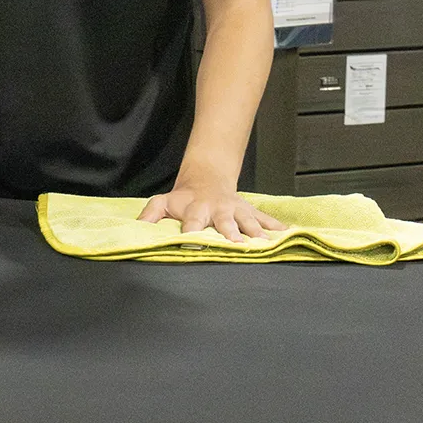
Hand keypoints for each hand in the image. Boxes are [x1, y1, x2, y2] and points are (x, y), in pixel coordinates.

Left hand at [137, 182, 286, 242]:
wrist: (206, 178)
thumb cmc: (183, 198)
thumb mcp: (162, 202)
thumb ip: (149, 216)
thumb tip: (136, 230)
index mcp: (196, 209)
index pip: (192, 222)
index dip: (191, 232)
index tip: (192, 242)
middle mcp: (218, 209)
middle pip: (224, 221)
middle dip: (230, 232)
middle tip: (236, 244)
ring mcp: (236, 209)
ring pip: (247, 220)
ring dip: (256, 231)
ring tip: (264, 243)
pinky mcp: (249, 210)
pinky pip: (264, 218)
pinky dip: (275, 226)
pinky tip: (286, 234)